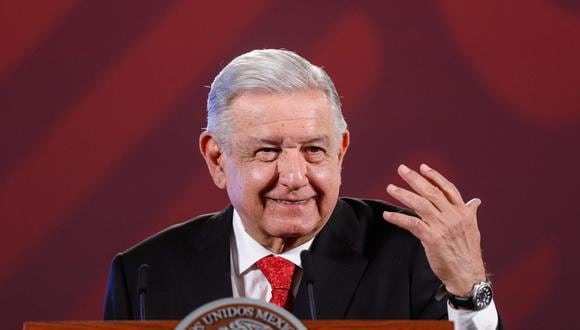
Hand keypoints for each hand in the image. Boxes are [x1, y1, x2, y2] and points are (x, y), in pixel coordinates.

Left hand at [382, 163, 485, 295]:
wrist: (467, 274)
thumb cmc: (468, 253)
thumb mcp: (473, 228)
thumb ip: (470, 212)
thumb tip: (475, 201)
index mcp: (463, 212)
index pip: (448, 188)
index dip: (435, 176)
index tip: (422, 167)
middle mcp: (453, 216)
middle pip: (431, 191)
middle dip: (415, 179)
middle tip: (401, 169)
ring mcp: (442, 227)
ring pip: (420, 204)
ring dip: (403, 194)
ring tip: (390, 187)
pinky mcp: (432, 238)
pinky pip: (412, 224)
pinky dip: (398, 218)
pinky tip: (388, 215)